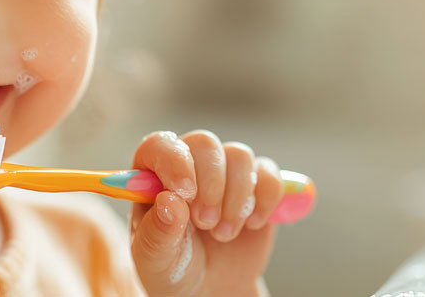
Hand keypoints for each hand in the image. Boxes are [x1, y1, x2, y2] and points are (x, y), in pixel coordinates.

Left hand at [129, 129, 283, 296]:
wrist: (210, 289)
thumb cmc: (174, 269)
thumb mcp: (156, 259)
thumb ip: (158, 232)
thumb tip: (169, 200)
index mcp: (154, 176)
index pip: (161, 146)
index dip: (175, 161)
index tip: (185, 193)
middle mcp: (190, 165)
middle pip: (205, 143)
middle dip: (211, 184)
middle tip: (206, 223)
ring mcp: (226, 173)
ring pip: (240, 155)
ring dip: (237, 197)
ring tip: (224, 234)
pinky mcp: (258, 185)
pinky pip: (269, 174)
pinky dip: (265, 199)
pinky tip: (252, 225)